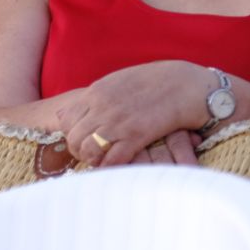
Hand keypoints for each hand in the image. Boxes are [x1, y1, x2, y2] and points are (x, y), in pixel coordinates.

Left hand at [55, 61, 209, 165]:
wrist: (184, 84)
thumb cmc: (153, 82)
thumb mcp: (116, 82)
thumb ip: (93, 97)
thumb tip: (69, 112)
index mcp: (95, 92)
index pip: (65, 120)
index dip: (70, 134)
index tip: (82, 139)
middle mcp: (101, 107)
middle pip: (72, 138)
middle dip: (78, 150)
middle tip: (91, 155)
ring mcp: (117, 121)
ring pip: (87, 150)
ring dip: (92, 159)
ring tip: (103, 160)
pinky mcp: (135, 135)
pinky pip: (111, 159)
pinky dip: (109, 166)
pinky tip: (117, 164)